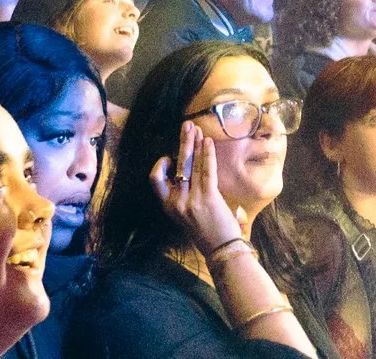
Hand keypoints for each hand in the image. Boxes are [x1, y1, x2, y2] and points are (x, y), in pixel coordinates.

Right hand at [150, 122, 242, 254]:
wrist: (220, 249)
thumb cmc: (205, 231)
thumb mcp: (184, 215)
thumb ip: (182, 195)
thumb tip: (186, 169)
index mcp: (168, 206)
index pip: (155, 180)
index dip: (160, 166)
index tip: (171, 158)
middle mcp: (177, 202)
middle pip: (177, 165)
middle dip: (182, 142)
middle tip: (186, 126)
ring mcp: (192, 199)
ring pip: (191, 165)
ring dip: (195, 143)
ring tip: (198, 129)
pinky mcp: (208, 197)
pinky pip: (207, 170)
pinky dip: (208, 154)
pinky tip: (209, 142)